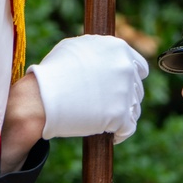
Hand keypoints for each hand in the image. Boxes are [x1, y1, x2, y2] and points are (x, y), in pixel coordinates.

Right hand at [28, 34, 149, 142]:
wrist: (41, 97)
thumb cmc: (53, 72)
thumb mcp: (77, 48)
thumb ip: (100, 52)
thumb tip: (111, 57)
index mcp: (118, 49)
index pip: (140, 67)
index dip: (131, 79)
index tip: (120, 88)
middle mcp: (125, 67)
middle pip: (137, 89)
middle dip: (124, 98)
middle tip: (107, 105)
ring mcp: (124, 91)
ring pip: (135, 109)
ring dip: (124, 116)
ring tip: (107, 120)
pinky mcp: (120, 115)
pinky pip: (129, 128)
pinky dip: (121, 133)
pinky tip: (112, 134)